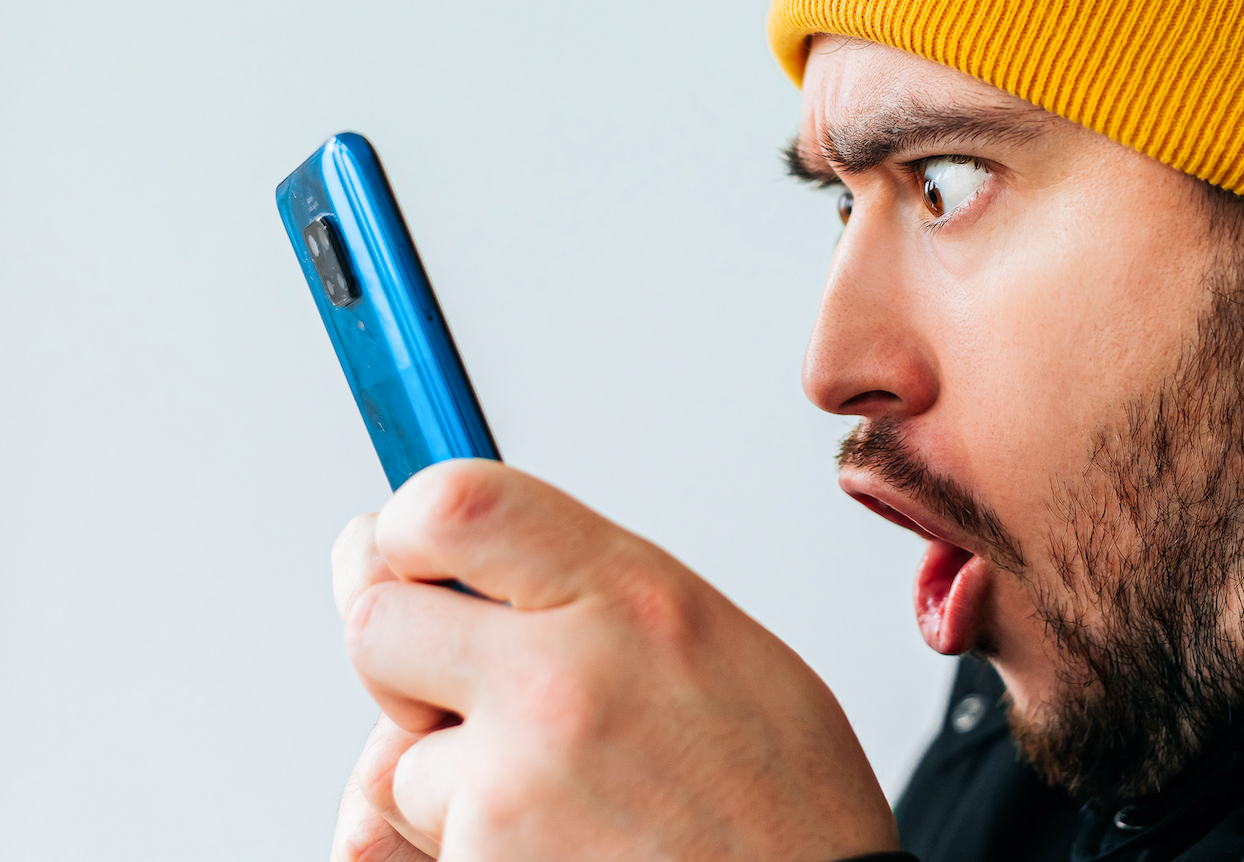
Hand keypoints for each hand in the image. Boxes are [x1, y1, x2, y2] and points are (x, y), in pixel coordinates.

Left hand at [329, 459, 898, 861]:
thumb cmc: (776, 795)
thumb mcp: (708, 639)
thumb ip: (575, 587)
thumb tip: (441, 566)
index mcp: (628, 596)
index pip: (452, 507)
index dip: (406, 531)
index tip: (412, 556)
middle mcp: (560, 678)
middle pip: (377, 628)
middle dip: (405, 663)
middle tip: (470, 693)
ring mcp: (513, 785)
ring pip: (392, 758)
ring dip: (447, 780)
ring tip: (564, 800)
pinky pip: (413, 842)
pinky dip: (468, 847)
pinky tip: (562, 847)